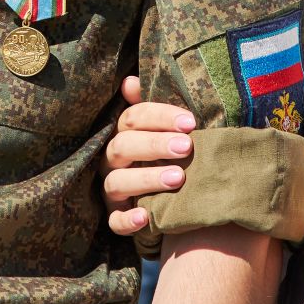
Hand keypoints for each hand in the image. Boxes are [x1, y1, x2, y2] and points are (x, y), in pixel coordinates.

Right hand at [99, 76, 196, 235]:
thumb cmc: (170, 157)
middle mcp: (113, 160)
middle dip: (155, 144)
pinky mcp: (116, 218)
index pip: (132, 117)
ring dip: (146, 179)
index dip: (160, 116)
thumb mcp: (166, 130)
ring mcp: (112, 191)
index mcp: (125, 134)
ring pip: (117, 182)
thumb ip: (154, 108)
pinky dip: (127, 220)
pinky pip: (114, 222)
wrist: (173, 203)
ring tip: (178, 178)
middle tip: (186, 146)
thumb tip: (129, 81)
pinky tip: (145, 217)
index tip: (191, 122)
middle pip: (122, 146)